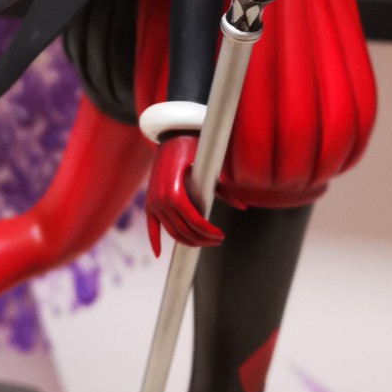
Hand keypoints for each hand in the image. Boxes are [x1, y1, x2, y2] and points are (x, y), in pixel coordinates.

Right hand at [145, 133, 223, 255]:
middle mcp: (160, 199)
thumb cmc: (193, 149)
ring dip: (187, 242)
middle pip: (182, 230)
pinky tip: (160, 254)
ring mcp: (152, 202)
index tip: (221, 235)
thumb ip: (223, 189)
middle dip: (202, 239)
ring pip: (171, 232)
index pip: (193, 220)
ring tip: (203, 241)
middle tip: (217, 240)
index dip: (208, 231)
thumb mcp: (209, 166)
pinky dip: (155, 241)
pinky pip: (151, 226)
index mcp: (174, 190)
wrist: (170, 137)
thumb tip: (243, 206)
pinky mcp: (149, 203)